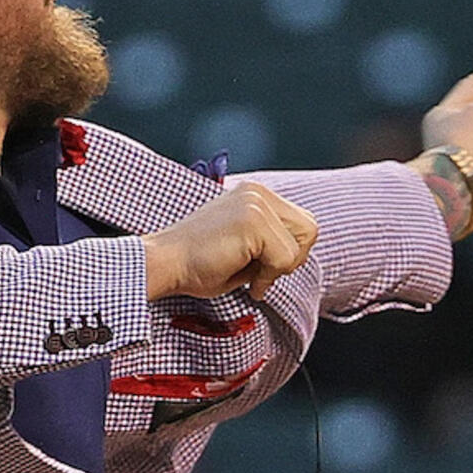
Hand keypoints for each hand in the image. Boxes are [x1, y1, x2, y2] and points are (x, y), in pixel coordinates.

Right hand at [141, 182, 318, 301]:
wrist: (163, 264)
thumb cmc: (196, 263)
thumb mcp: (243, 245)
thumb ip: (271, 242)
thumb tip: (297, 254)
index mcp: (255, 195)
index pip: (302, 224)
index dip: (289, 253)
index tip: (261, 268)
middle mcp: (257, 192)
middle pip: (309, 230)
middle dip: (291, 259)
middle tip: (260, 275)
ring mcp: (255, 203)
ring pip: (299, 246)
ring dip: (278, 270)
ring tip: (249, 276)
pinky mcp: (251, 221)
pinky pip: (283, 258)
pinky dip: (267, 278)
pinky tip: (244, 280)